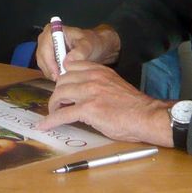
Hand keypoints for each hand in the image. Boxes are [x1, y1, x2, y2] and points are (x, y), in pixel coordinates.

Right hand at [35, 23, 119, 79]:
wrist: (96, 46)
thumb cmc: (92, 42)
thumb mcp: (88, 45)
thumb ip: (80, 51)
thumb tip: (68, 61)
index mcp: (53, 31)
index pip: (45, 49)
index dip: (50, 63)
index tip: (58, 74)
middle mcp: (46, 39)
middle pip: (42, 58)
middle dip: (51, 71)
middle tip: (63, 81)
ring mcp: (46, 49)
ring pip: (44, 66)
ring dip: (53, 74)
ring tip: (66, 79)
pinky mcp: (49, 58)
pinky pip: (48, 69)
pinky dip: (55, 75)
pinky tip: (65, 78)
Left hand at [37, 59, 173, 145]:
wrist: (146, 116)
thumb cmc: (133, 105)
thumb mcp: (114, 84)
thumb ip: (98, 82)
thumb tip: (83, 91)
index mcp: (99, 70)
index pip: (71, 66)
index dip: (63, 78)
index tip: (62, 87)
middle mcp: (92, 77)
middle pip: (62, 81)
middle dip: (57, 93)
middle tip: (58, 104)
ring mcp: (89, 92)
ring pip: (59, 95)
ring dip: (53, 106)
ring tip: (54, 113)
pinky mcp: (88, 109)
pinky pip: (62, 114)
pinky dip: (50, 121)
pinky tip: (44, 126)